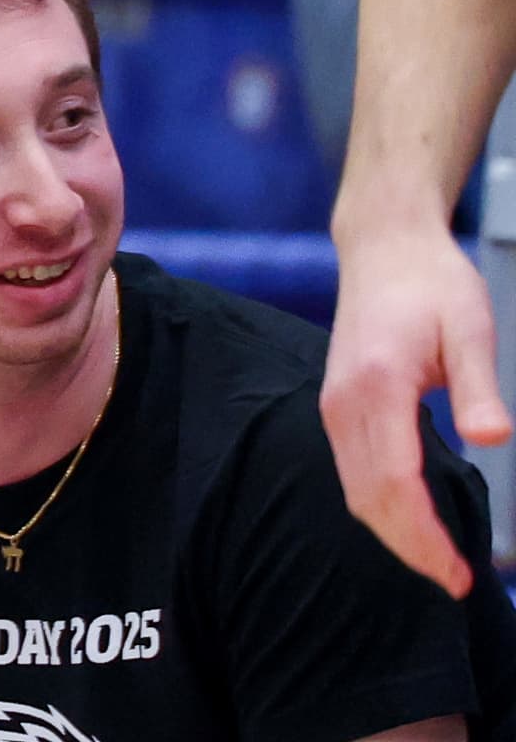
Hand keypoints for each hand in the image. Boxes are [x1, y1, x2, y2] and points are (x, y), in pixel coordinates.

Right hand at [323, 203, 510, 593]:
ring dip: (394, 532)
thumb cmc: (433, 285)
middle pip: (369, 497)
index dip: (426, 536)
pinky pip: (353, 472)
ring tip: (438, 562)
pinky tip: (412, 520)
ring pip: (355, 490)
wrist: (386, 247)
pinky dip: (380, 507)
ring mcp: (336, 405)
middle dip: (410, 548)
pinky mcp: (340, 405)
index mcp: (377, 386)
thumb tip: (495, 440)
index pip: (397, 482)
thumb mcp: (470, 327)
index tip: (460, 572)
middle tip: (456, 582)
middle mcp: (345, 403)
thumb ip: (478, 386)